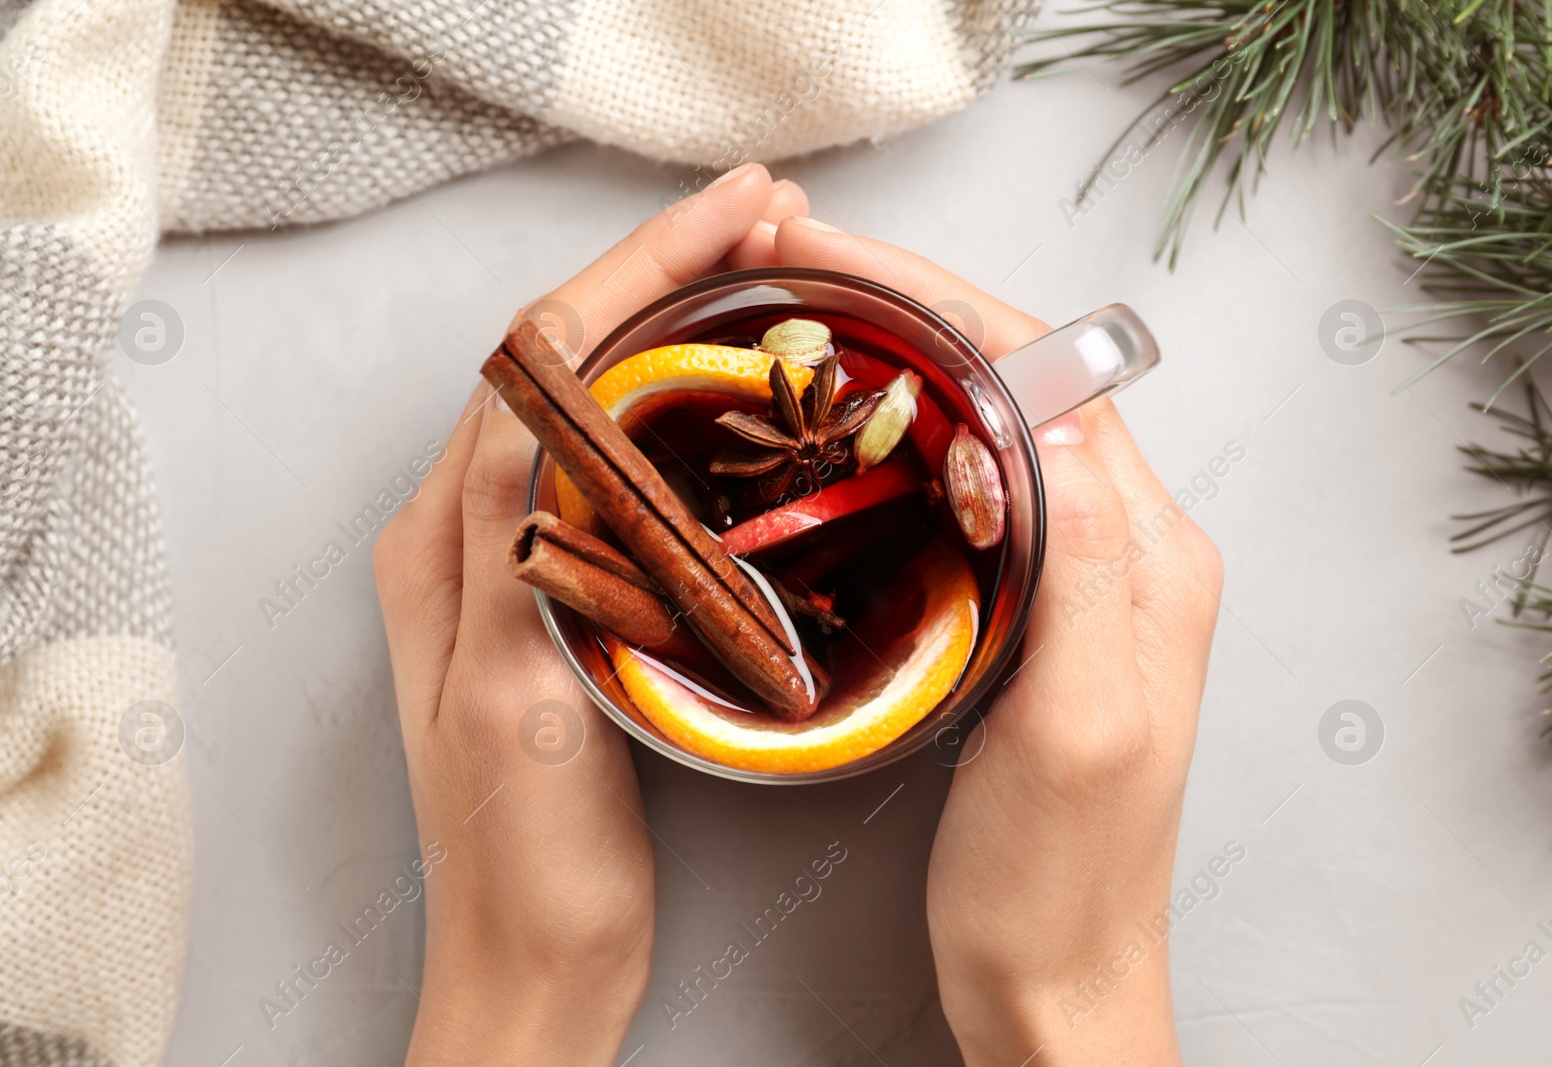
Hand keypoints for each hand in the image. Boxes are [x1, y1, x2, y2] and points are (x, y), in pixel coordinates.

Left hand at [374, 164, 809, 1066]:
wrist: (534, 958)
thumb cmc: (523, 857)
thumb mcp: (511, 703)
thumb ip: (509, 553)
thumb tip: (537, 413)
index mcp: (446, 540)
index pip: (543, 360)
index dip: (638, 271)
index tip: (732, 215)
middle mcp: (468, 531)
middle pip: (569, 359)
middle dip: (663, 271)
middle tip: (767, 218)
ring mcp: (516, 560)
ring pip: (597, 398)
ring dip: (671, 321)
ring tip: (760, 271)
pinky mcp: (564, 596)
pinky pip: (618, 464)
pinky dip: (677, 401)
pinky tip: (733, 389)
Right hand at [768, 218, 1220, 1064]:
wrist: (1054, 978)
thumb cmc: (1059, 878)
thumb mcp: (1078, 728)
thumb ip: (1084, 569)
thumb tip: (1050, 416)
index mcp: (1148, 556)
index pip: (1046, 374)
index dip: (935, 299)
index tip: (828, 258)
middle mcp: (1125, 546)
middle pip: (1016, 377)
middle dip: (906, 306)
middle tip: (792, 267)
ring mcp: (1078, 576)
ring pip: (985, 422)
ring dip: (897, 359)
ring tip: (801, 323)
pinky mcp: (1030, 611)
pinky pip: (966, 485)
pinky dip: (897, 435)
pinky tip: (837, 434)